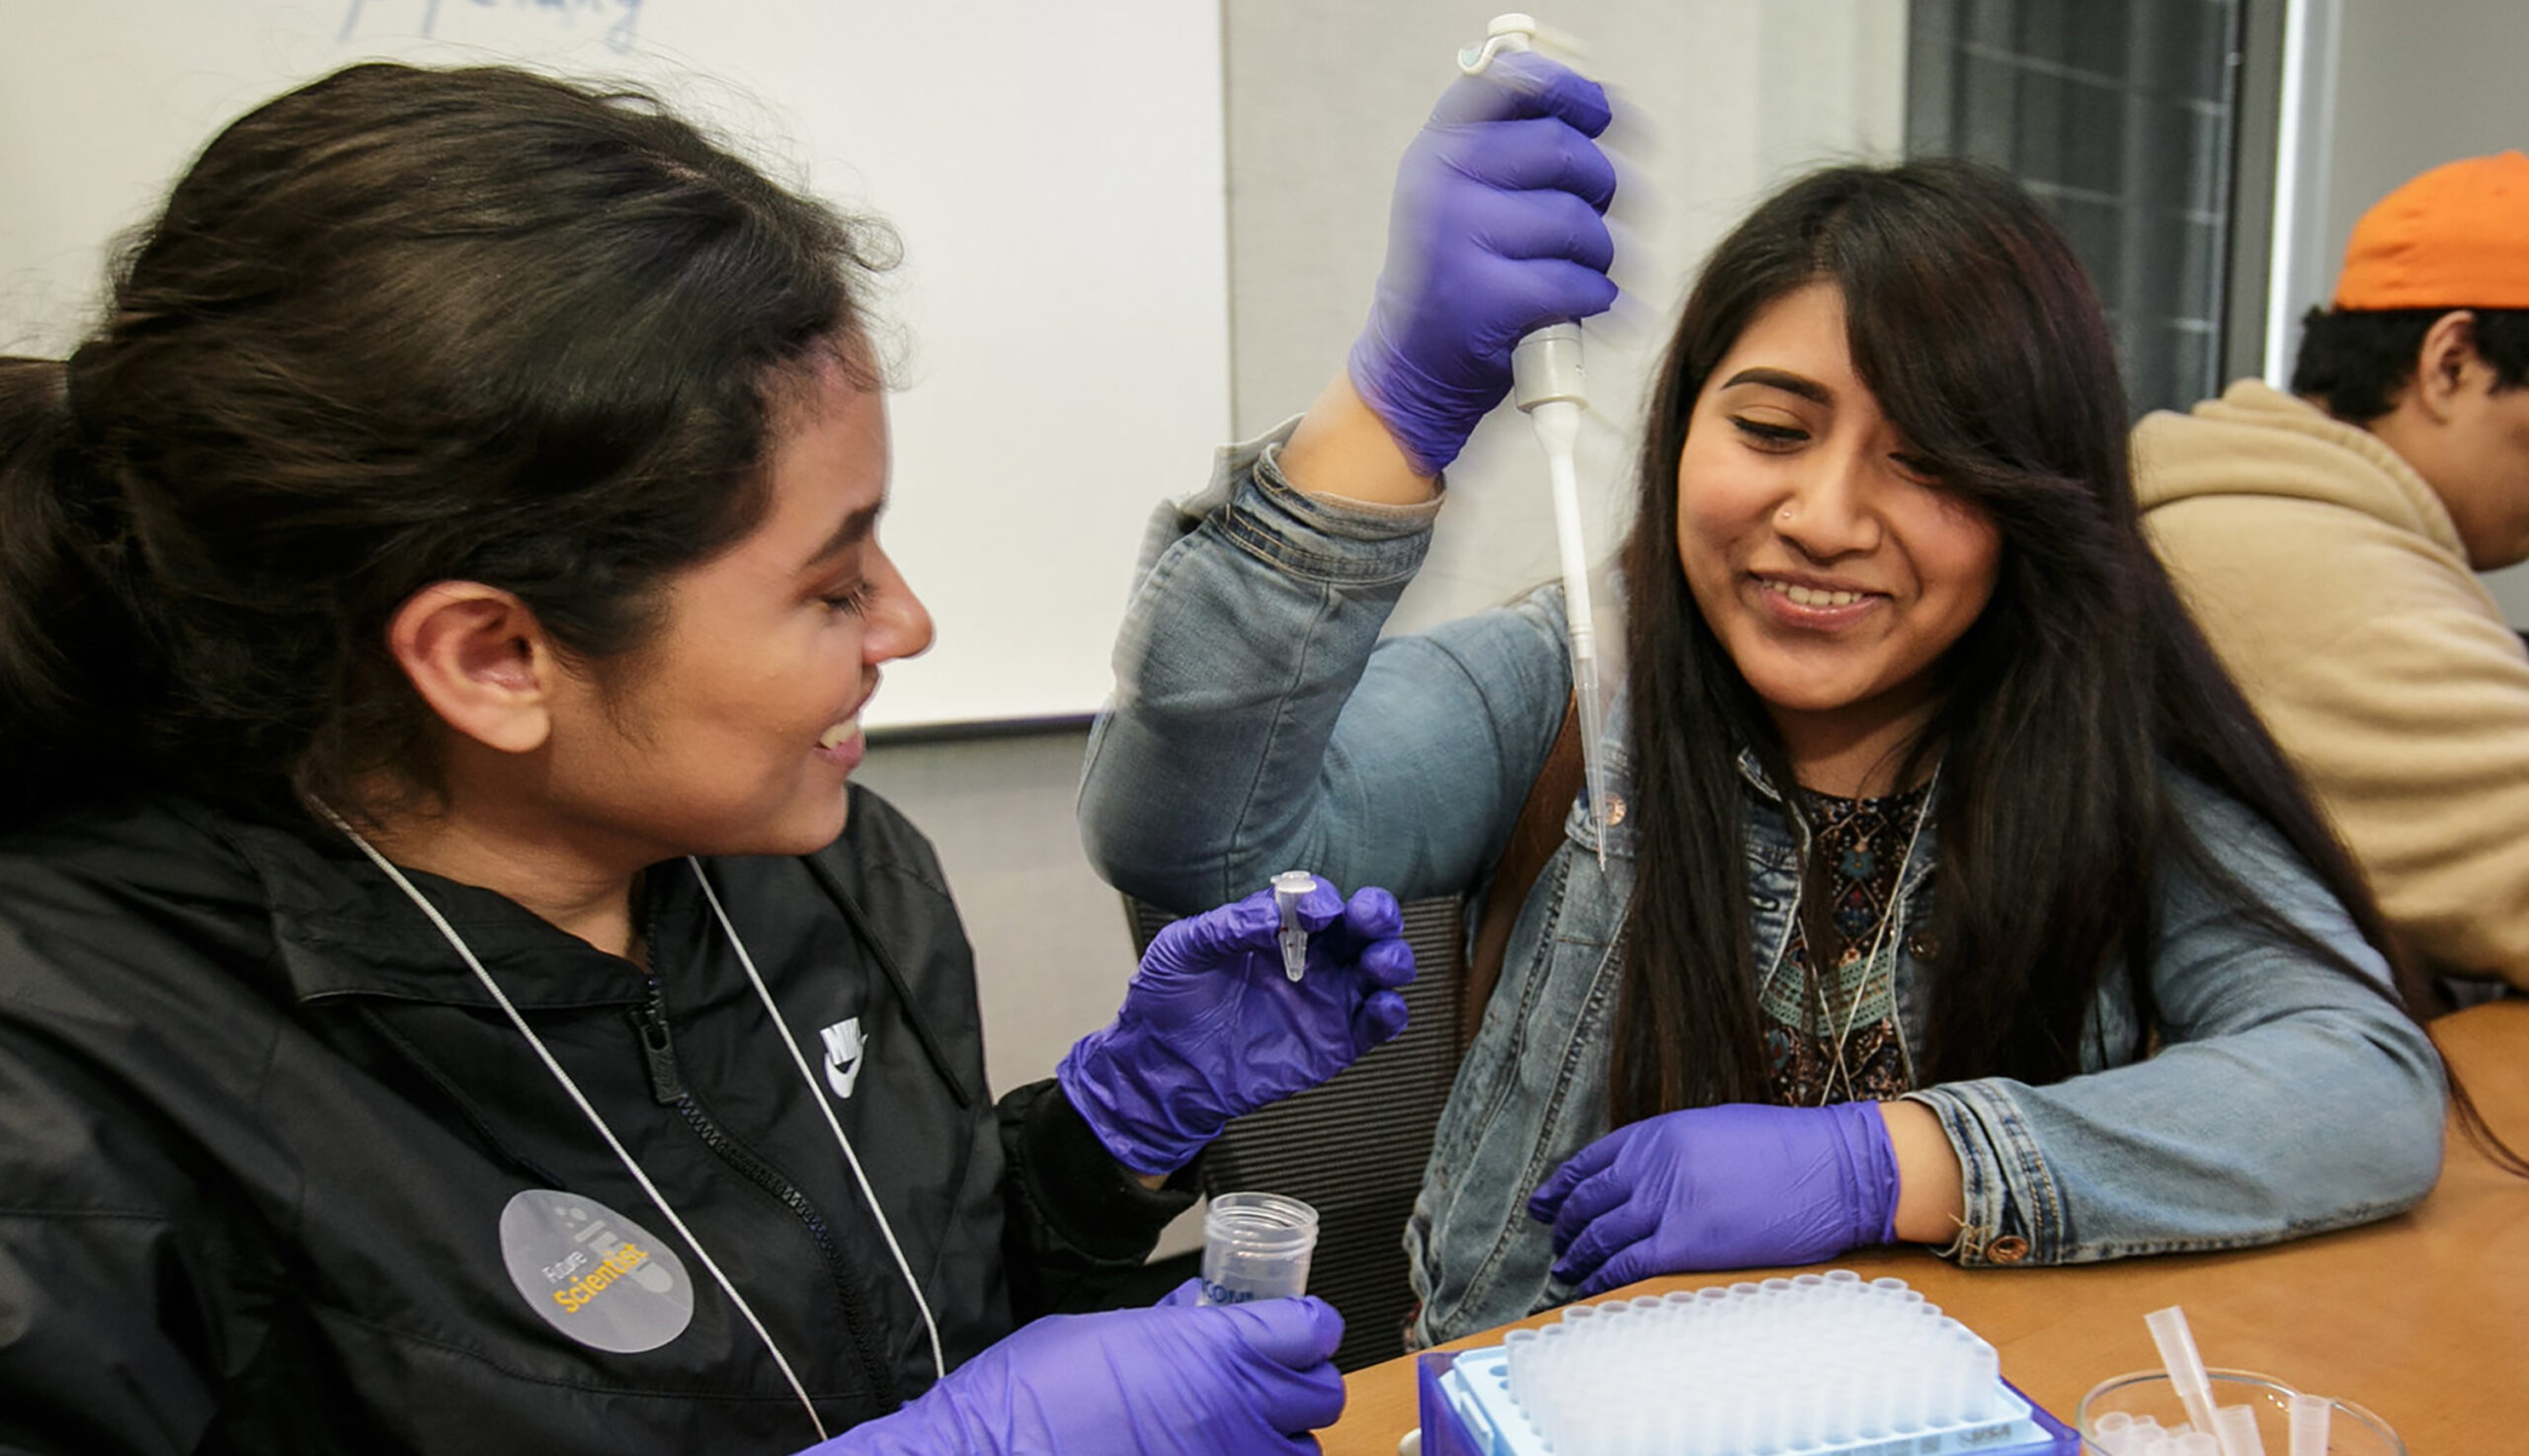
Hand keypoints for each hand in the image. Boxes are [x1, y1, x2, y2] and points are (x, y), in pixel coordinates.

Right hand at [823, 1281, 1343, 1454]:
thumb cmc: (1031, 1397)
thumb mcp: (1110, 1333)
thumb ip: (1172, 1326)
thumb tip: (1203, 1315)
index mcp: (1211, 1351)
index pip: (1310, 1329)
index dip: (1307, 1325)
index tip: (1297, 1328)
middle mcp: (1233, 1411)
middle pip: (1322, 1393)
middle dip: (1303, 1382)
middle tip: (1273, 1378)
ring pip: (1302, 1453)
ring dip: (1283, 1440)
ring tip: (1246, 1432)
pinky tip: (1217, 1454)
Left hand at [1058, 878, 1413, 1173]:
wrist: (1162, 1069)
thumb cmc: (1168, 1001)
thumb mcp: (1184, 948)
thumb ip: (1228, 923)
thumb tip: (1274, 911)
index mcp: (1277, 928)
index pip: (1317, 900)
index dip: (1323, 899)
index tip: (1314, 911)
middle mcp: (1311, 958)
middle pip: (1364, 926)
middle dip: (1378, 914)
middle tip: (1368, 918)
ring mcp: (1326, 1000)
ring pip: (1382, 970)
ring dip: (1393, 958)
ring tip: (1378, 963)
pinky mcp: (1334, 1044)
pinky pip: (1377, 1024)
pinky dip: (1391, 1012)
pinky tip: (1380, 1006)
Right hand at [1348, 49, 1619, 474]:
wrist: (1411, 369)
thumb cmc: (1456, 275)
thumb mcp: (1461, 194)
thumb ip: (1513, 143)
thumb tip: (1600, 104)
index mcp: (1438, 147)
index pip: (1514, 83)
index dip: (1571, 92)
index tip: (1599, 114)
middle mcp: (1441, 182)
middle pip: (1565, 150)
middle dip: (1599, 186)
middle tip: (1592, 217)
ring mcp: (1458, 239)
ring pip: (1580, 223)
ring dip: (1599, 254)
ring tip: (1576, 274)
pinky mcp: (1486, 299)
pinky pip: (1580, 282)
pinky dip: (1595, 299)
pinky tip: (1576, 307)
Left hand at [1527, 1102, 1899, 1294]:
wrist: (1836, 1169)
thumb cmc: (1789, 1149)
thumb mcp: (1717, 1129)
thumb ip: (1673, 1151)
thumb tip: (1643, 1177)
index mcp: (1660, 1133)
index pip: (1590, 1162)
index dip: (1560, 1187)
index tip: (1545, 1203)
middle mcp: (1654, 1166)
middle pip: (1588, 1200)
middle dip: (1564, 1224)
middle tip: (1556, 1240)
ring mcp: (1668, 1204)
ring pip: (1600, 1234)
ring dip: (1577, 1254)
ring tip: (1566, 1267)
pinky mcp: (1687, 1244)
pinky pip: (1626, 1264)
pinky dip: (1601, 1278)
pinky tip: (1589, 1288)